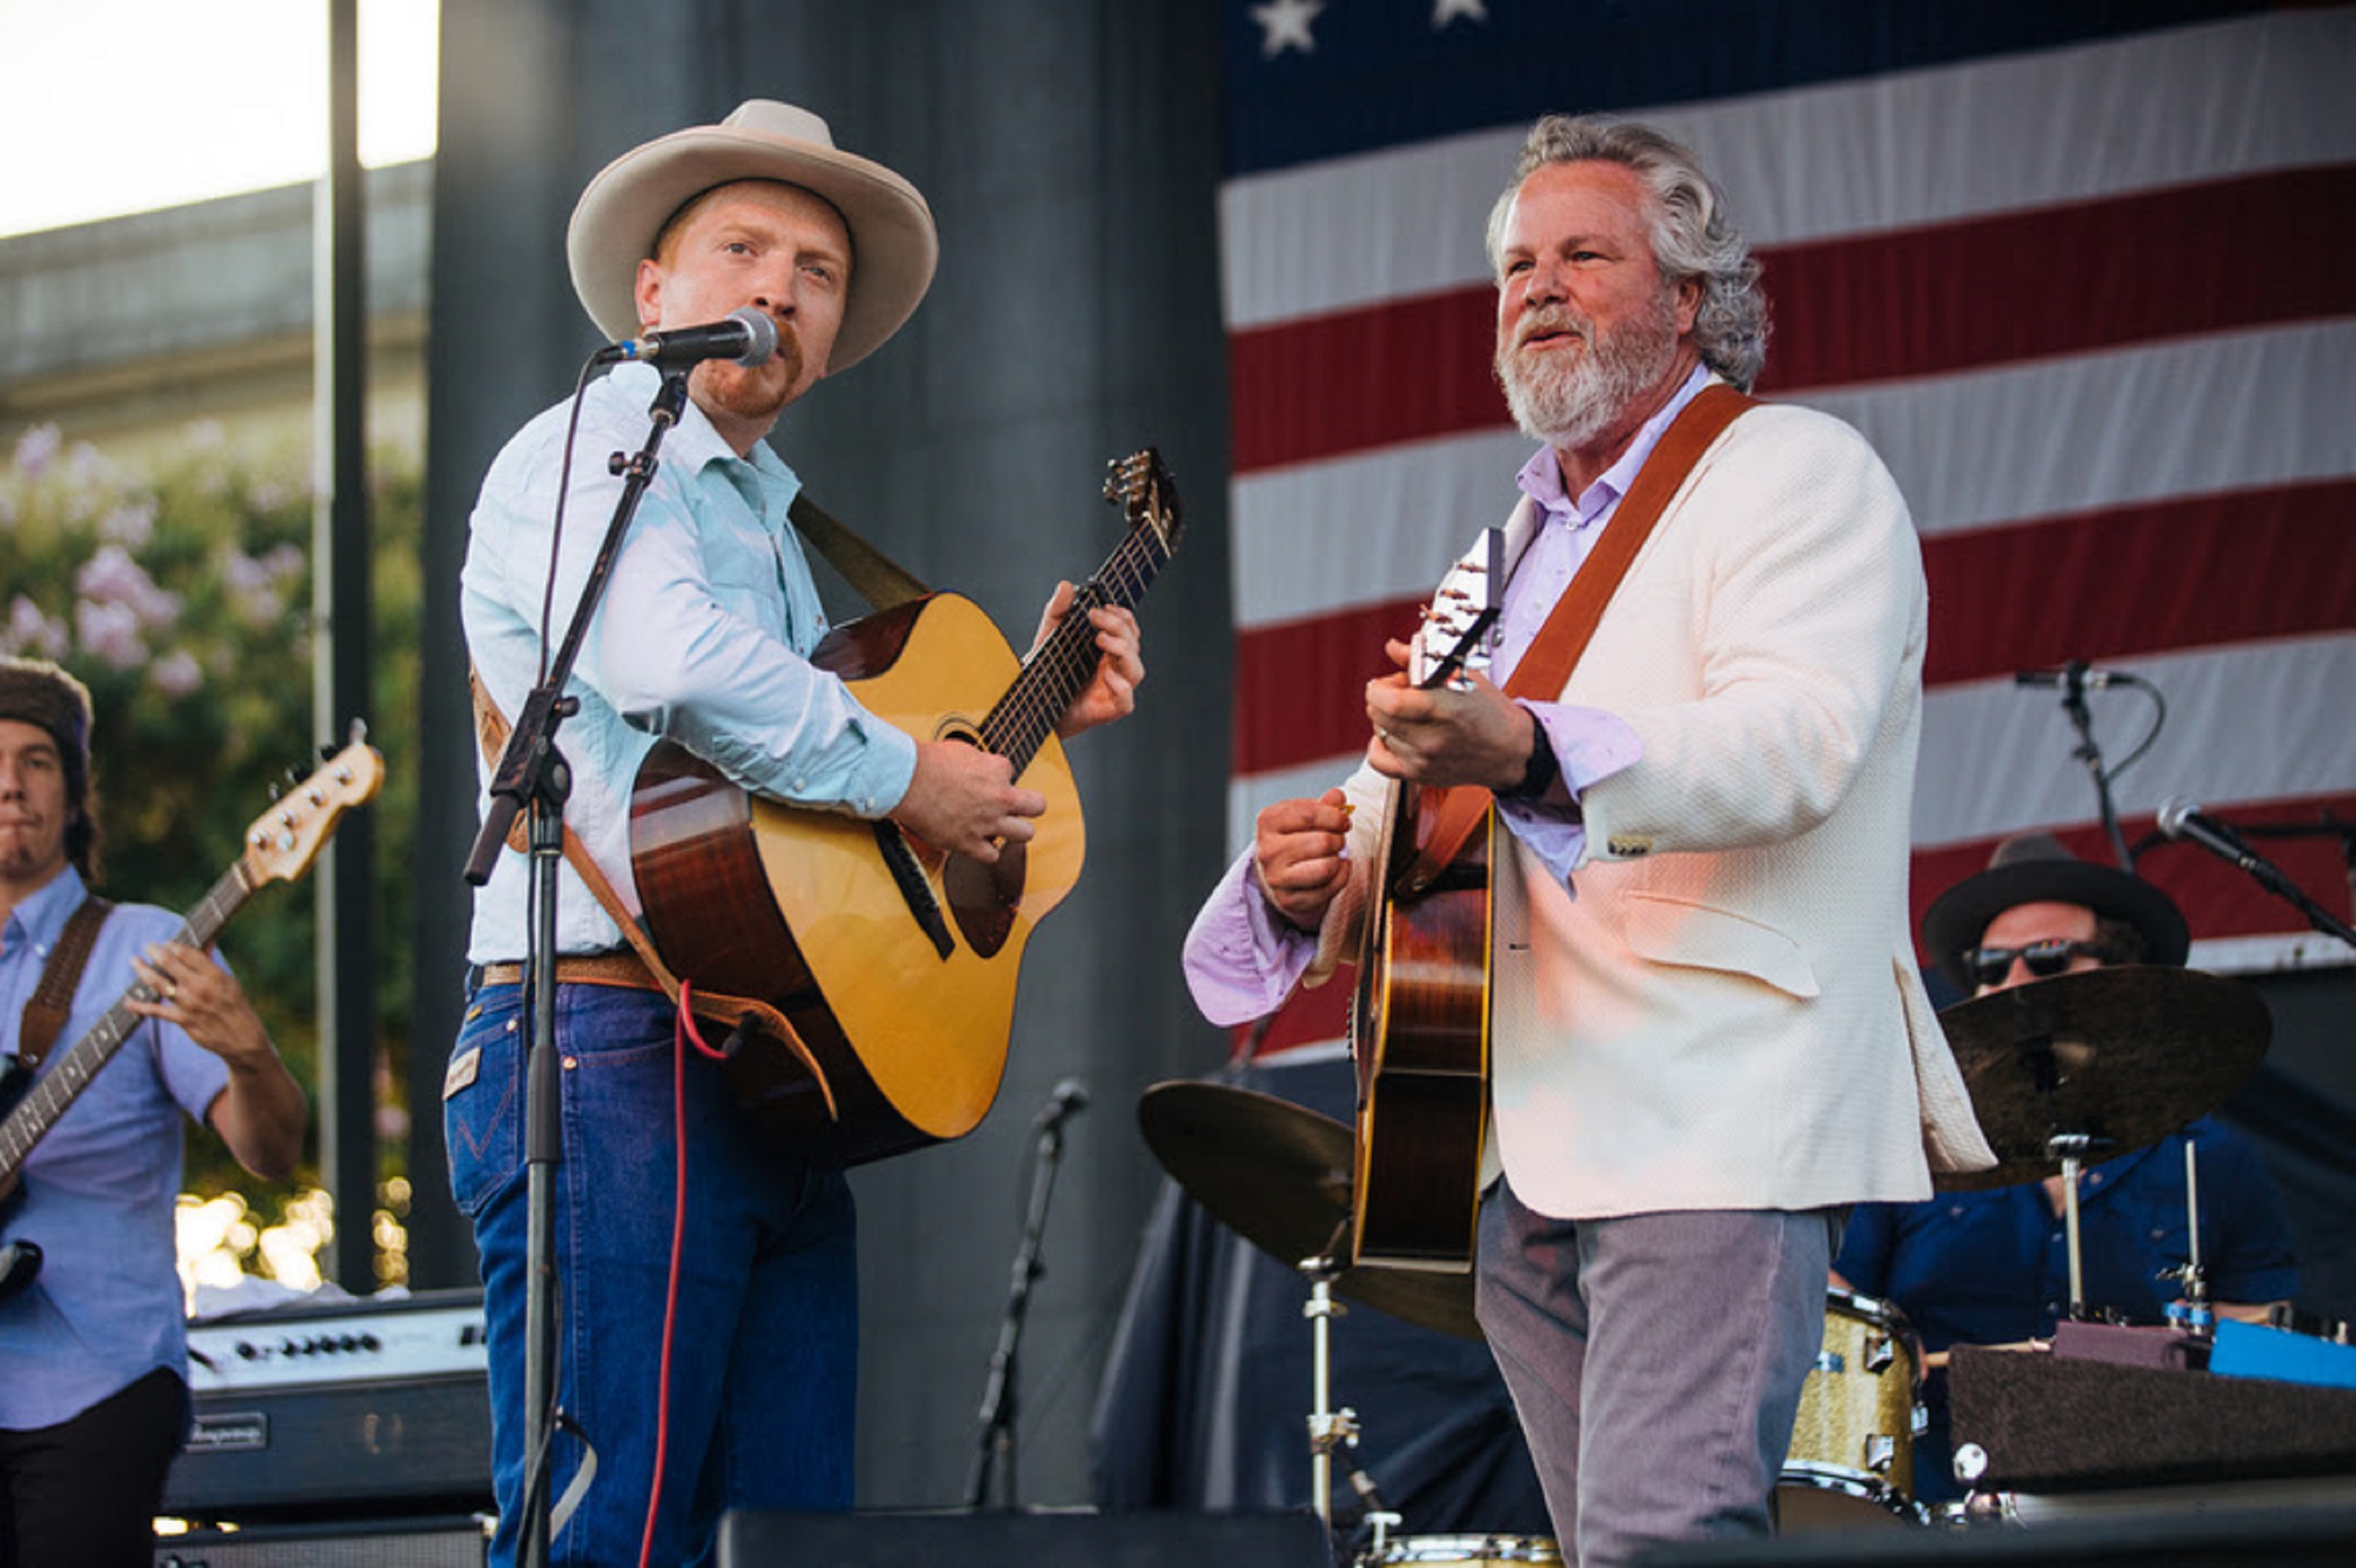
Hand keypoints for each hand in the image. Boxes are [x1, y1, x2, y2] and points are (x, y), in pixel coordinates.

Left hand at [127, 941, 271, 1066]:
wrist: (242, 1037)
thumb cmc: (236, 1006)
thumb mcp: (229, 982)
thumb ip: (212, 965)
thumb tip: (205, 943)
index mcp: (215, 975)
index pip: (188, 953)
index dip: (173, 946)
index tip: (166, 943)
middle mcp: (200, 987)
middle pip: (170, 964)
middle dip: (155, 952)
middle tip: (148, 946)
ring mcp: (189, 1004)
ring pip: (159, 983)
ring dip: (143, 970)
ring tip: (135, 961)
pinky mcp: (182, 1020)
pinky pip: (156, 1011)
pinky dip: (140, 1007)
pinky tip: (127, 1002)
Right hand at [891, 739, 1047, 861]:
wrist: (907, 781)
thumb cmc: (927, 763)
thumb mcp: (960, 750)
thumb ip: (977, 760)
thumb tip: (979, 765)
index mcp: (996, 770)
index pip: (1009, 772)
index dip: (995, 777)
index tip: (982, 780)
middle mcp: (999, 797)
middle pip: (1037, 805)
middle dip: (1029, 805)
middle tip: (1016, 807)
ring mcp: (987, 822)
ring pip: (1025, 834)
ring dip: (1016, 831)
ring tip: (1002, 829)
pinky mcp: (969, 843)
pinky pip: (992, 856)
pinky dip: (986, 852)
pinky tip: (978, 845)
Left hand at [1030, 582, 1144, 737]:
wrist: (1029, 703)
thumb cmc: (1045, 671)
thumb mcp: (1048, 636)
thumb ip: (1057, 611)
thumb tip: (1066, 586)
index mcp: (1106, 650)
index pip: (1129, 631)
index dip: (1124, 617)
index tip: (1106, 605)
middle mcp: (1114, 668)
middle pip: (1133, 645)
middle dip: (1119, 627)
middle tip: (1094, 616)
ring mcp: (1112, 690)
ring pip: (1136, 671)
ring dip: (1123, 651)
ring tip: (1100, 640)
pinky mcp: (1106, 711)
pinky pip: (1126, 702)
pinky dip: (1121, 688)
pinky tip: (1105, 676)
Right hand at [1251, 788, 1353, 930]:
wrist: (1280, 867)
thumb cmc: (1295, 835)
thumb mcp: (1305, 814)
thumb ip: (1324, 804)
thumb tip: (1338, 796)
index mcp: (1268, 821)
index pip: (1309, 814)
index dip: (1335, 817)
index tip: (1344, 820)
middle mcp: (1267, 850)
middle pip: (1321, 842)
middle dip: (1338, 839)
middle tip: (1338, 839)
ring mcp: (1276, 877)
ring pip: (1325, 868)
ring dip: (1338, 859)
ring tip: (1334, 854)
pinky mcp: (1289, 900)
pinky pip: (1328, 889)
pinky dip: (1341, 877)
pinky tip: (1337, 869)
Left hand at [1366, 636, 1537, 790]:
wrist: (1510, 750)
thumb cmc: (1490, 712)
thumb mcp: (1462, 676)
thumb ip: (1420, 661)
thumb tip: (1394, 648)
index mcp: (1444, 709)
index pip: (1387, 701)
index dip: (1379, 687)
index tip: (1386, 682)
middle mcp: (1431, 738)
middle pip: (1379, 714)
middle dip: (1383, 698)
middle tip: (1401, 693)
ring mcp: (1424, 760)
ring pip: (1380, 733)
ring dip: (1386, 719)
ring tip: (1409, 713)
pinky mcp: (1420, 775)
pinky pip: (1379, 761)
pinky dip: (1379, 745)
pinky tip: (1393, 735)